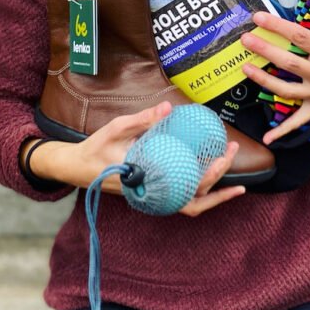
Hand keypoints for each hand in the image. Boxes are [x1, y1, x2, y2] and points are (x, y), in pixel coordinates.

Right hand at [52, 102, 244, 214]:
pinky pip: (182, 195)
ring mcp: (154, 198)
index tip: (221, 157)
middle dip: (219, 177)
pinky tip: (211, 169)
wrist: (78, 168)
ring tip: (228, 159)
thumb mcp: (116, 129)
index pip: (186, 191)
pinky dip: (199, 186)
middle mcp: (154, 197)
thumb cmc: (96, 149)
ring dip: (214, 185)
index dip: (209, 178)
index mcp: (147, 185)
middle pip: (195, 199)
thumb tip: (168, 107)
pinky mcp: (154, 192)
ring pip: (191, 202)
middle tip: (232, 150)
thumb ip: (142, 120)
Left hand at [240, 6, 309, 144]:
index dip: (278, 26)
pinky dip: (282, 132)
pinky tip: (266, 138)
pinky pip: (298, 122)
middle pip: (289, 63)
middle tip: (245, 39)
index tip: (258, 17)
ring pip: (286, 90)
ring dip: (263, 80)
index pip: (300, 37)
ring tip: (244, 68)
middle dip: (265, 50)